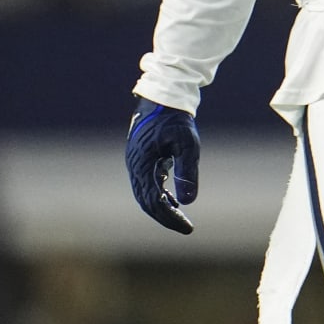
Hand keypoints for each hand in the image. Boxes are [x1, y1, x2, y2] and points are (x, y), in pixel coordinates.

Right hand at [125, 98, 200, 232]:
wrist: (163, 96)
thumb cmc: (176, 119)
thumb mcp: (186, 143)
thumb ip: (187, 172)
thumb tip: (188, 202)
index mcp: (142, 165)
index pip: (153, 201)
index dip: (169, 218)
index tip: (188, 228)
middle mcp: (135, 166)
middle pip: (146, 202)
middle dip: (165, 217)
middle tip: (186, 227)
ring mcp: (136, 163)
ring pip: (145, 194)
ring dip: (161, 207)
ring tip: (181, 218)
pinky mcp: (142, 159)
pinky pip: (147, 184)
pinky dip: (159, 196)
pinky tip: (174, 201)